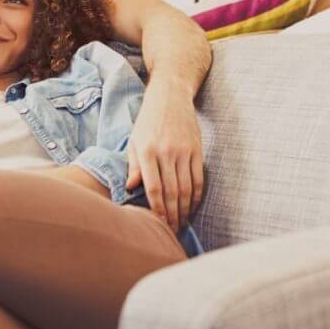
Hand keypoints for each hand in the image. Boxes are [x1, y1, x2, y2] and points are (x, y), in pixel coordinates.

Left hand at [126, 84, 203, 232]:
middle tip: (171, 231)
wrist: (170, 97)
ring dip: (184, 210)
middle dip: (172, 216)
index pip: (154, 189)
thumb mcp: (135, 140)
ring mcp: (184, 151)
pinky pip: (198, 179)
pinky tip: (192, 206)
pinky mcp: (197, 150)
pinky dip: (196, 196)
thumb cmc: (148, 121)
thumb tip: (131, 188)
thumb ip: (133, 165)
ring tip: (181, 223)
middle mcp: (167, 152)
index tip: (158, 225)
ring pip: (186, 189)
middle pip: (172, 193)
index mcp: (147, 152)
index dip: (157, 211)